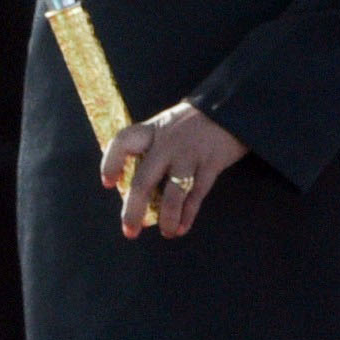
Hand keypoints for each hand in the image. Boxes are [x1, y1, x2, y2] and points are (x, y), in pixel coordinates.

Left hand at [102, 99, 244, 237]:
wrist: (231, 106)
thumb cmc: (194, 122)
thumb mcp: (167, 125)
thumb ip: (153, 148)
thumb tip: (138, 188)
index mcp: (153, 130)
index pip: (123, 142)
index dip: (111, 163)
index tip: (108, 183)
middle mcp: (167, 143)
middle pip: (143, 180)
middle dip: (134, 210)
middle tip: (130, 231)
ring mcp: (189, 154)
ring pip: (172, 193)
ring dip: (167, 218)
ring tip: (166, 233)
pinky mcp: (211, 164)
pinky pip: (196, 195)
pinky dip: (188, 215)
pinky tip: (182, 227)